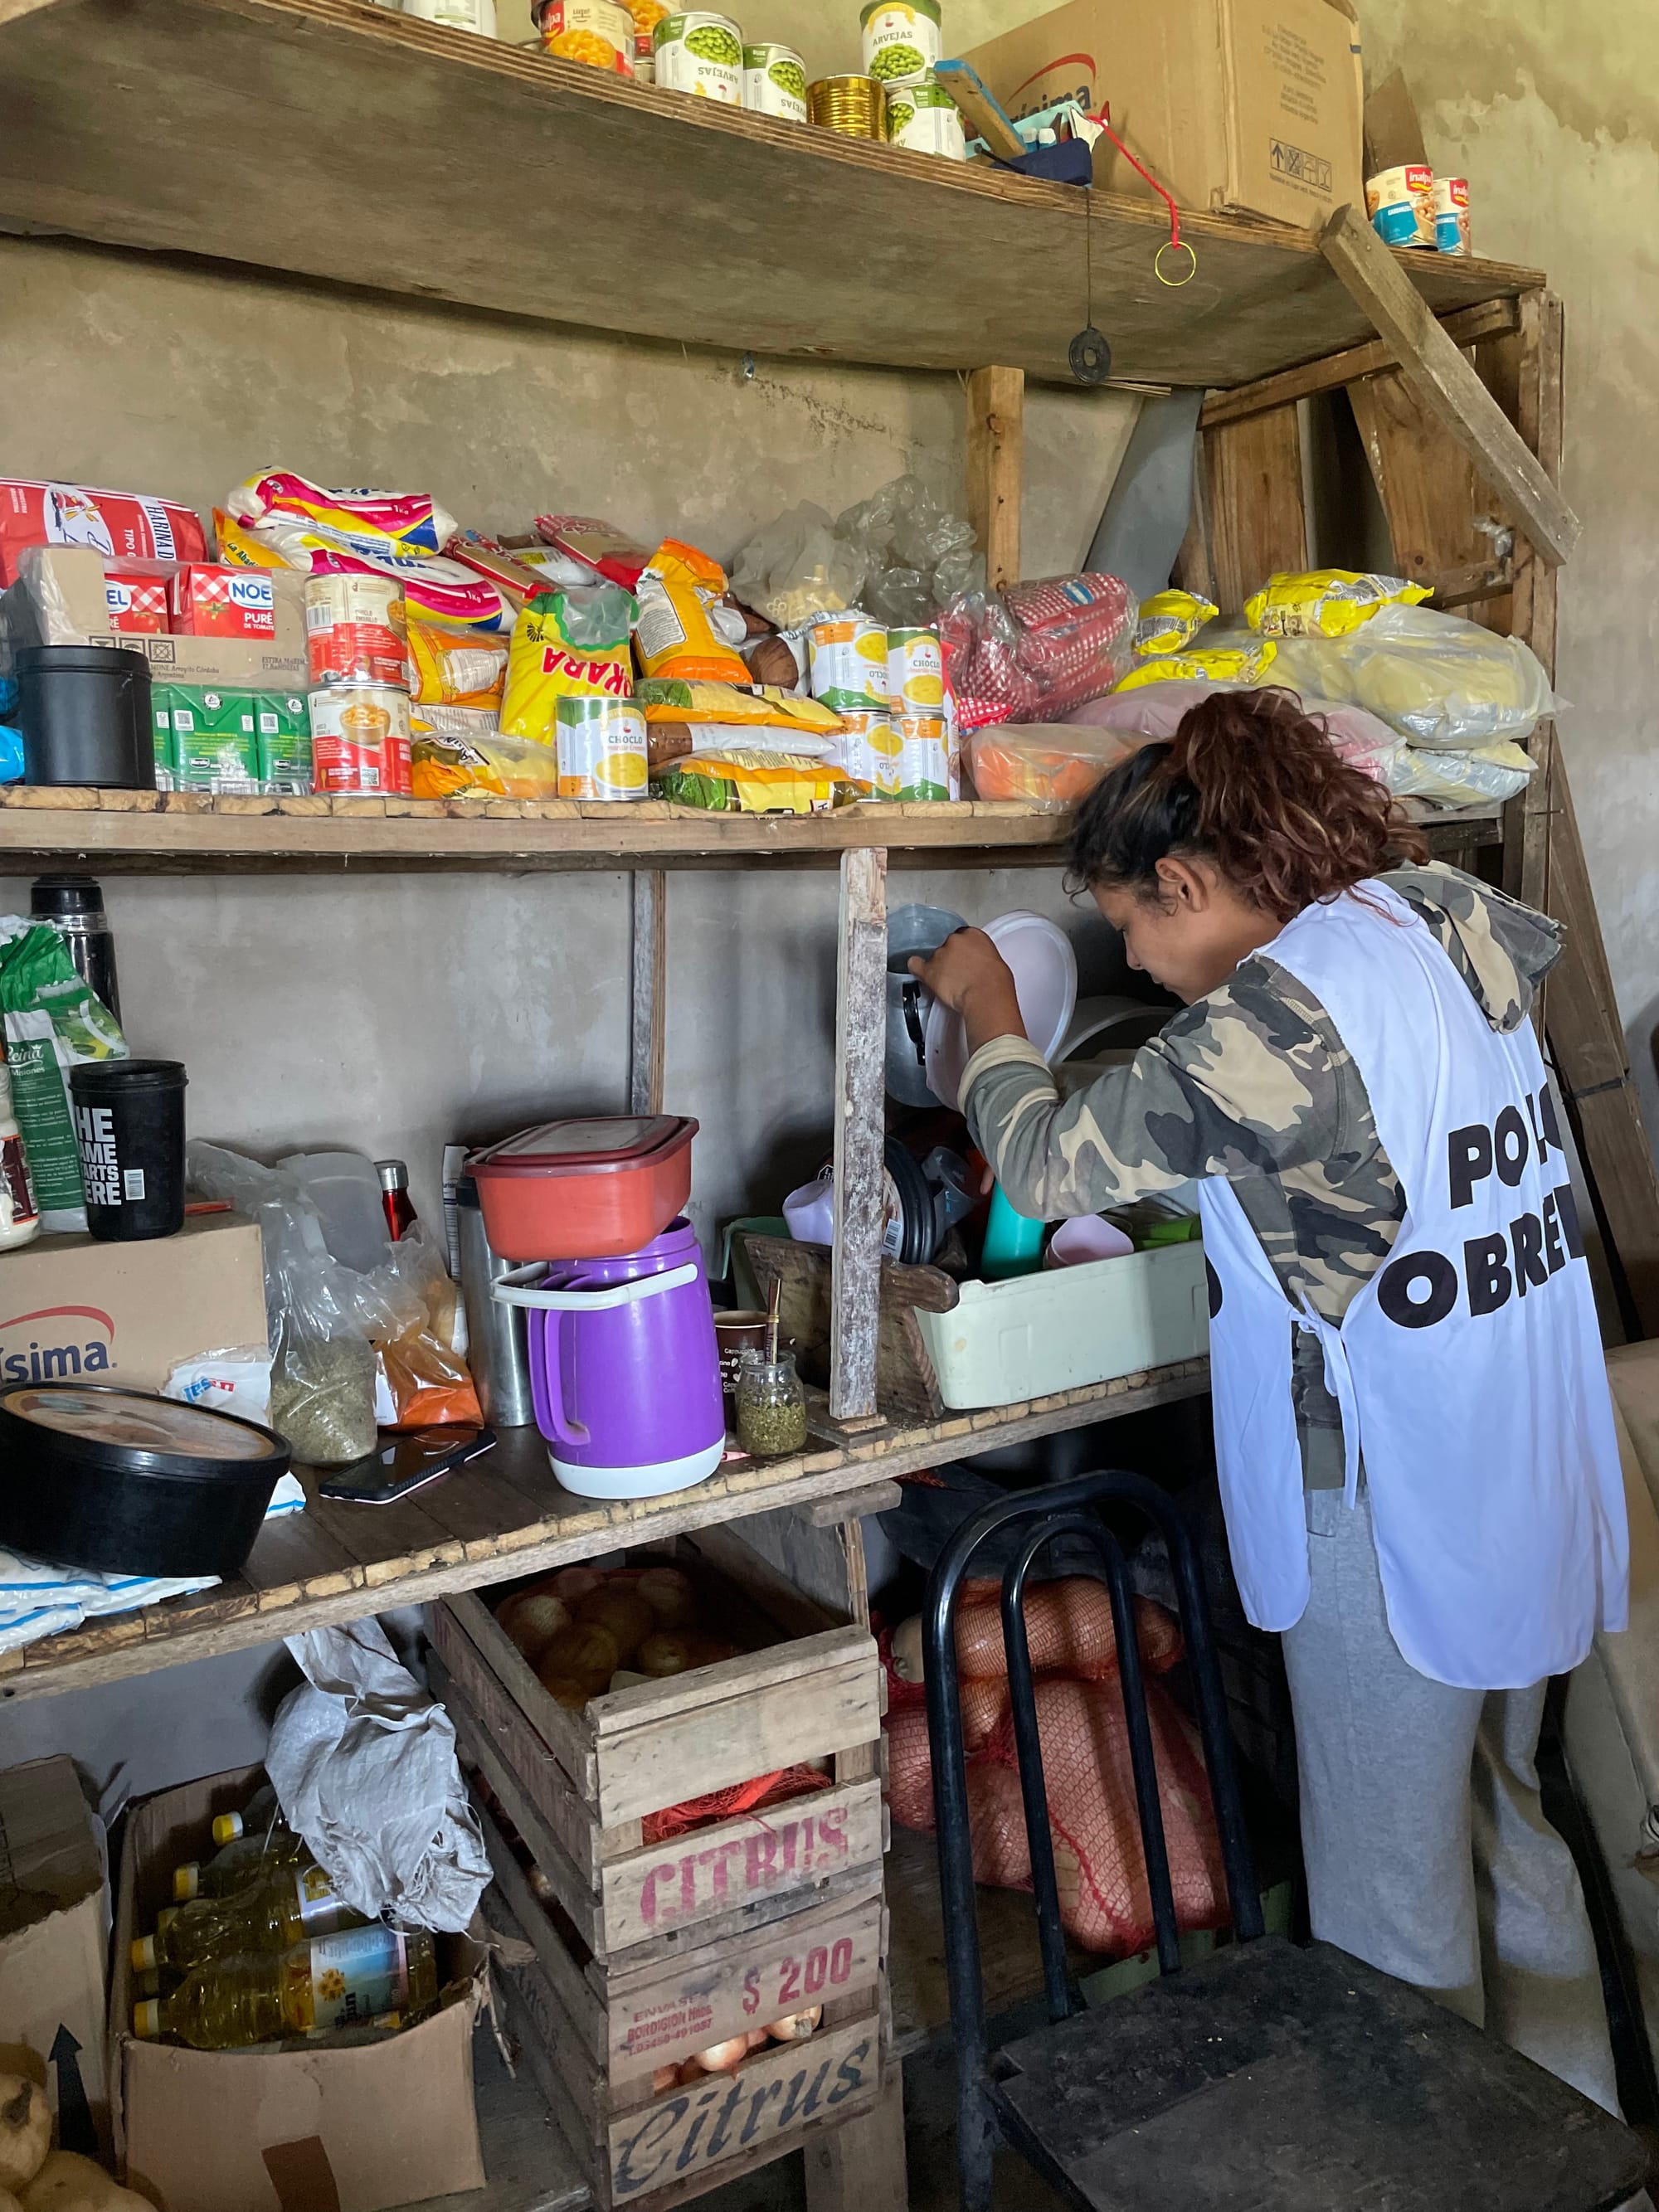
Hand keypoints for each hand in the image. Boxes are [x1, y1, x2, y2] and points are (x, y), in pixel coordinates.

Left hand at [910, 929, 1025, 1053]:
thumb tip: (978, 964)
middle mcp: (955, 940)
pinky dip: (916, 967)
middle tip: (960, 974)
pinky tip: (918, 970)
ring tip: (950, 983)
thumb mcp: (996, 961)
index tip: (966, 959)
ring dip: (940, 968)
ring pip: (935, 958)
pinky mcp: (929, 970)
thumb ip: (982, 956)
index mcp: (973, 935)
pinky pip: (915, 964)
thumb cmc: (996, 983)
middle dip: (951, 959)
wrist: (986, 995)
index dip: (964, 951)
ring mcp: (940, 954)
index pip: (963, 937)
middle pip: (948, 947)